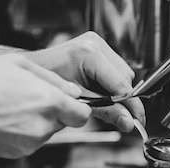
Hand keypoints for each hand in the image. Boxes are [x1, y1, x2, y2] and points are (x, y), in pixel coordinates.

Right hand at [0, 54, 91, 158]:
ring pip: (44, 132)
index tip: (66, 101)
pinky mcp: (15, 154)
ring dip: (34, 121)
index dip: (77, 108)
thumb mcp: (18, 65)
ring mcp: (29, 144)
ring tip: (7, 105)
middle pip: (63, 123)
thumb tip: (75, 92)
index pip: (83, 116)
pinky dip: (19, 132)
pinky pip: (27, 141)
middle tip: (27, 97)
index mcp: (49, 103)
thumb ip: (53, 79)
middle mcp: (43, 127)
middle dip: (53, 112)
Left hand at [23, 32, 145, 131]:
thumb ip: (107, 112)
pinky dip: (112, 85)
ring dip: (118, 92)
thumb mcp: (79, 103)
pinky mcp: (98, 48)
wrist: (33, 72)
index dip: (131, 104)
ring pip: (124, 74)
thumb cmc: (47, 85)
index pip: (121, 83)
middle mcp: (95, 44)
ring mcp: (97, 43)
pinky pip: (116, 70)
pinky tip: (99, 92)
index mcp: (88, 54)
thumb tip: (128, 122)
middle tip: (119, 116)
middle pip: (126, 78)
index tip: (137, 120)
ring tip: (102, 101)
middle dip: (124, 99)